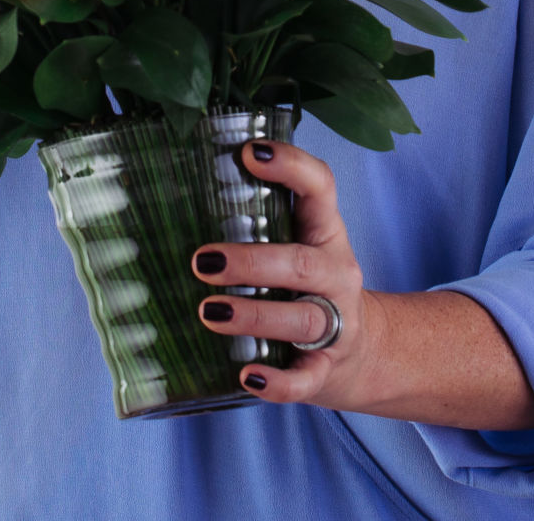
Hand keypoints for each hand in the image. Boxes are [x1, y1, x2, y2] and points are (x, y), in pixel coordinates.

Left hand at [190, 139, 388, 409]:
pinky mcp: (328, 369)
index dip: (291, 166)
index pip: (320, 187)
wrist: (366, 354)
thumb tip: (168, 198)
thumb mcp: (297, 247)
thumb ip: (257, 225)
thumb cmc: (308, 290)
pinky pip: (307, 378)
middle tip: (202, 259)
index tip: (249, 151)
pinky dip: (279, 381)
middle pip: (303, 263)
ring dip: (255, 315)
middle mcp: (336, 274)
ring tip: (209, 313)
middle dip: (253, 262)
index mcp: (326, 233)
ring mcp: (337, 323)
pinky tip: (248, 376)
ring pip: (304, 319)